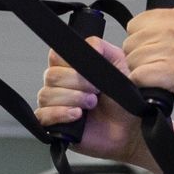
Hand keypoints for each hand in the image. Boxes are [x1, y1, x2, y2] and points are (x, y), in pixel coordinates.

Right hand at [34, 35, 151, 165]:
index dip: (71, 64)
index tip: (91, 72)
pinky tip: (77, 115)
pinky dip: (59, 113)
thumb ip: (102, 47)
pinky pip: (42, 116)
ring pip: (46, 95)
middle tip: (96, 91)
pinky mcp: (55, 125)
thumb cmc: (125, 99)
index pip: (55, 56)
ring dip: (71, 98)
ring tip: (91, 105)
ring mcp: (56, 105)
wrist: (131, 128)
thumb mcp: (118, 64)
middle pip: (51, 76)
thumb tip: (87, 45)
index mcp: (71, 68)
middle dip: (76, 83)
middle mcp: (60, 85)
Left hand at [122, 5, 173, 120]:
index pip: (135, 24)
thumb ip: (168, 30)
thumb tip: (137, 38)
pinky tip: (160, 87)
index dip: (138, 42)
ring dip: (142, 74)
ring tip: (161, 79)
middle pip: (131, 43)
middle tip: (156, 71)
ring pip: (133, 61)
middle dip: (138, 60)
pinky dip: (145, 86)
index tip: (151, 54)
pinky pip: (140, 77)